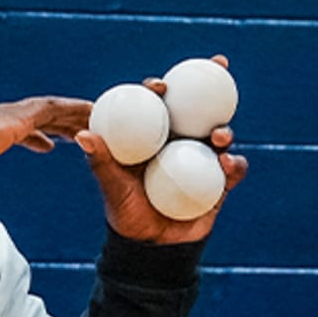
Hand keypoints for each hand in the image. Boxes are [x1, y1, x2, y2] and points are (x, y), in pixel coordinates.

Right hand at [0, 95, 92, 223]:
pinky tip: (91, 110)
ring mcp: (10, 115)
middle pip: (40, 117)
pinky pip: (55, 110)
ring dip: (73, 114)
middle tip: (83, 128)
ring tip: (95, 116)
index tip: (51, 144)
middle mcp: (1, 118)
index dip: (36, 137)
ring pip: (52, 110)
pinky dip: (74, 110)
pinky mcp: (18, 117)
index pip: (18, 132)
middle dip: (62, 123)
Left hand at [78, 57, 245, 243]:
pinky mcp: (221, 181)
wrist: (149, 247)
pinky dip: (234, 165)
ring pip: (220, 136)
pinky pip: (233, 169)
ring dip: (224, 130)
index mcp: (156, 139)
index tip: (159, 85)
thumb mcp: (113, 186)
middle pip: (199, 109)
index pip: (159, 107)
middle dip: (213, 84)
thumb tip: (82, 135)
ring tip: (218, 135)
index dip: (161, 90)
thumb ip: (101, 161)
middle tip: (217, 69)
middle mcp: (182, 144)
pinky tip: (229, 165)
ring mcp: (203, 160)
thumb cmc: (126, 213)